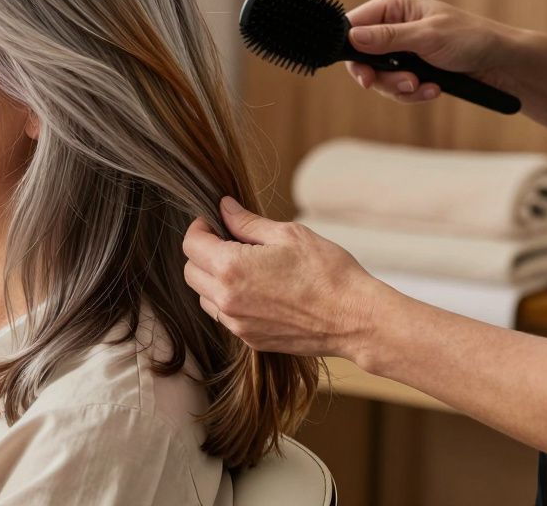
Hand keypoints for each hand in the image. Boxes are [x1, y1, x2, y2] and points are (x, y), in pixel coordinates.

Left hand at [182, 196, 390, 359]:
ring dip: (212, 279)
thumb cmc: (327, 272)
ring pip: (204, 296)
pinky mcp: (250, 339)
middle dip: (202, 253)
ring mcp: (237, 323)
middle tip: (228, 241)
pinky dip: (228, 300)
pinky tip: (255, 289)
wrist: (355, 319)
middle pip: (191, 271)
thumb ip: (248, 222)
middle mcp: (227, 299)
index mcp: (231, 268)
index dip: (200, 228)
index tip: (214, 222)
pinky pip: (224, 316)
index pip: (191, 244)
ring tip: (244, 266)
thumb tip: (224, 208)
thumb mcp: (288, 235)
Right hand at [344, 0, 517, 104]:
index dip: (351, 51)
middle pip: (362, 57)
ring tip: (425, 86)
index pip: (353, 25)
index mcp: (394, 6)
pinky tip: (432, 89)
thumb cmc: (471, 39)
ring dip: (400, 87)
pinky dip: (412, 93)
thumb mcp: (427, 37)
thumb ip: (387, 38)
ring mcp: (400, 48)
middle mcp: (392, 25)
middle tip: (404, 84)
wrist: (501, 63)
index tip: (364, 74)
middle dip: (383, 76)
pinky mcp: (409, 67)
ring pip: (378, 76)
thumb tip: (351, 37)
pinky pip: (395, 86)